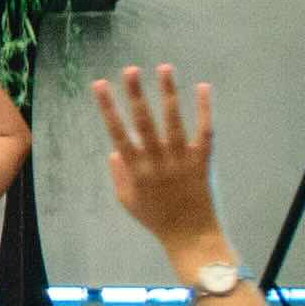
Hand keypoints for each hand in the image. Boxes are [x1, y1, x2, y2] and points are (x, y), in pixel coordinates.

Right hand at [93, 67, 226, 262]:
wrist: (191, 237)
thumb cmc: (157, 220)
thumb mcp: (127, 202)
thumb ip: (119, 175)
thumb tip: (113, 151)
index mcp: (135, 170)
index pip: (117, 132)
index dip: (107, 108)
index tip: (99, 85)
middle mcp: (157, 161)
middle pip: (144, 122)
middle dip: (135, 94)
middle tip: (129, 70)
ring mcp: (181, 160)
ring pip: (173, 121)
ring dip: (168, 93)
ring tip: (163, 68)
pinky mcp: (202, 162)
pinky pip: (204, 131)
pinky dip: (205, 109)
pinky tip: (203, 87)